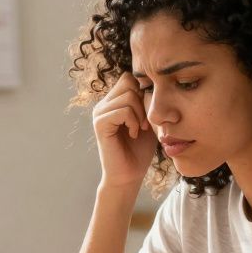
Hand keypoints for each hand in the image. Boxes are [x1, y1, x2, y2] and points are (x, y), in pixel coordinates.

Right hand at [92, 72, 157, 189]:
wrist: (129, 175)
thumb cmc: (140, 150)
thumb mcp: (148, 120)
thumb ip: (147, 100)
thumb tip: (152, 82)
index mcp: (114, 101)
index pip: (129, 77)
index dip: (144, 91)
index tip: (149, 113)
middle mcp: (104, 104)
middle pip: (129, 82)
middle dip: (143, 101)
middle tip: (145, 122)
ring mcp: (100, 113)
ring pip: (127, 96)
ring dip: (140, 114)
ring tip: (139, 129)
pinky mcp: (100, 124)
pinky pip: (122, 110)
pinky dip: (133, 121)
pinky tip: (133, 133)